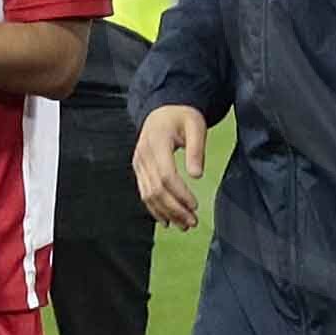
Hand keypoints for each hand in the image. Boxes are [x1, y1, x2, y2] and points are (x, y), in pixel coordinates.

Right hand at [135, 104, 211, 232]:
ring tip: (184, 225)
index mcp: (157, 142)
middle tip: (192, 222)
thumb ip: (196, 149)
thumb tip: (197, 175)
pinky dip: (155, 209)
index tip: (195, 204)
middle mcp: (143, 155)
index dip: (180, 193)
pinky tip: (167, 221)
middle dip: (174, 209)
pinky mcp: (139, 169)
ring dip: (166, 213)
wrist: (162, 110)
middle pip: (156, 189)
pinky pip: (144, 193)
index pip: (166, 175)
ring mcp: (138, 163)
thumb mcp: (195, 126)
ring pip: (148, 195)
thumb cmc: (182, 117)